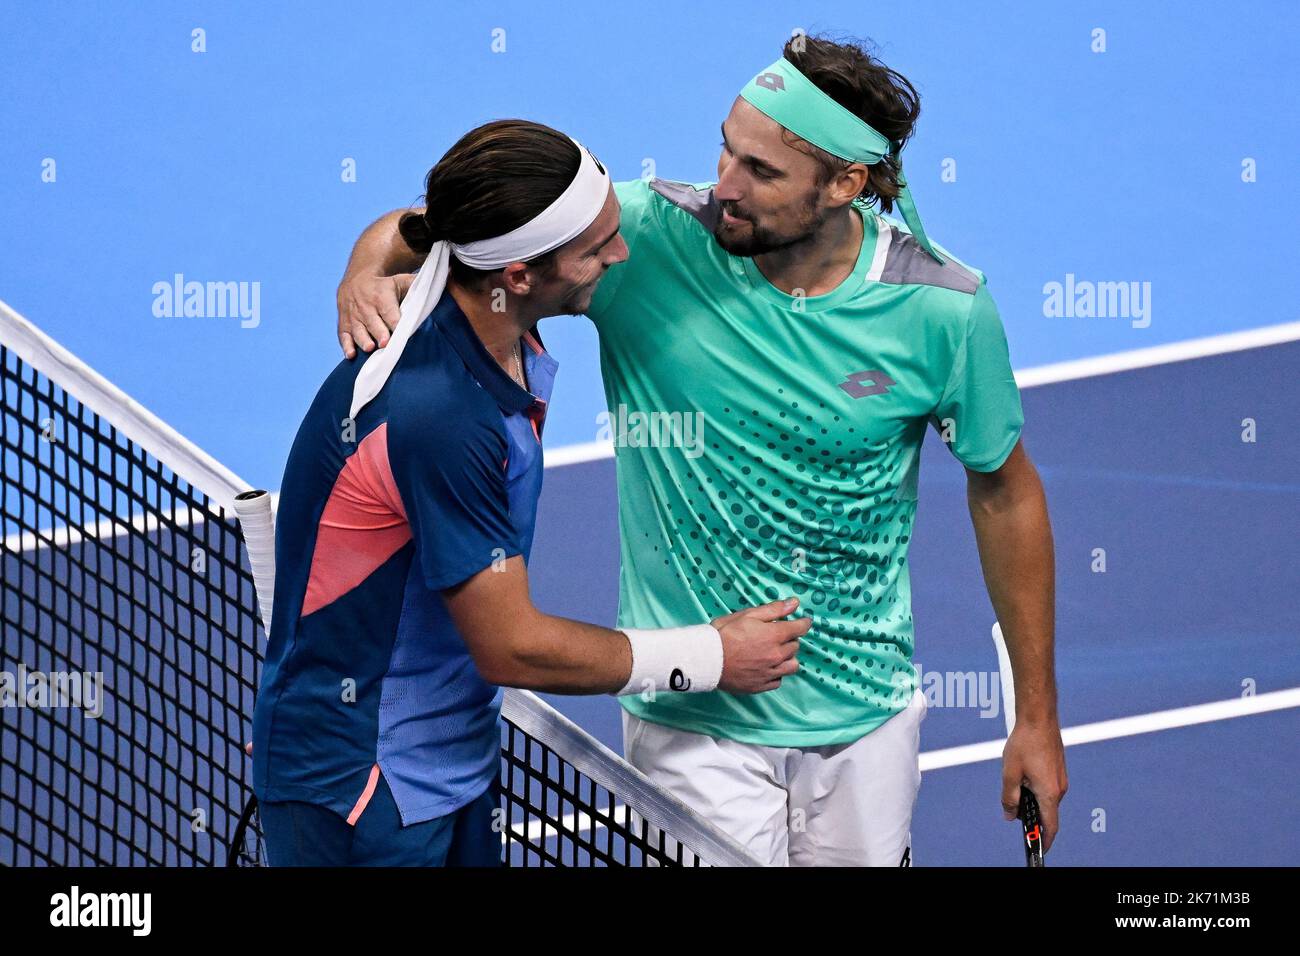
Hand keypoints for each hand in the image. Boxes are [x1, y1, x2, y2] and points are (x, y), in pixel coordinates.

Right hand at [337, 272, 414, 357]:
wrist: (356, 279)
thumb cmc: (384, 285)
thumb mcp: (400, 281)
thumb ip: (416, 287)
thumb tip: (442, 283)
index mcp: (381, 296)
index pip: (389, 311)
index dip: (395, 322)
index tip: (401, 331)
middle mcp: (365, 306)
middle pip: (373, 322)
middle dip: (379, 332)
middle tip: (385, 343)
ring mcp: (353, 316)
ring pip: (357, 329)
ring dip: (363, 339)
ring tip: (369, 348)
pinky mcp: (343, 323)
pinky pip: (343, 335)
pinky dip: (346, 345)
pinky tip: (351, 355)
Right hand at [712, 597, 809, 693]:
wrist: (707, 660)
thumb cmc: (724, 634)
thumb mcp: (747, 615)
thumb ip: (773, 610)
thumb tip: (795, 603)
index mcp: (774, 636)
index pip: (800, 629)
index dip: (804, 623)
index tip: (804, 621)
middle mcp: (776, 655)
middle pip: (795, 646)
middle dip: (790, 639)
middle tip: (778, 635)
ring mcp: (770, 672)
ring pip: (792, 666)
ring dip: (788, 658)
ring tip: (776, 653)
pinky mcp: (762, 685)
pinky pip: (778, 680)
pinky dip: (776, 673)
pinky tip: (766, 667)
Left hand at [1001, 718, 1067, 851]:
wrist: (1039, 718)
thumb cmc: (1024, 743)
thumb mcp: (1009, 773)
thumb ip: (1009, 798)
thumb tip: (1010, 816)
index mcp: (1049, 793)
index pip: (1050, 826)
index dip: (1044, 840)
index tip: (1038, 849)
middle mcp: (1059, 789)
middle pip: (1047, 813)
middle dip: (1032, 817)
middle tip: (1014, 814)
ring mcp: (1061, 779)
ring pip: (1046, 799)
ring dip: (1032, 801)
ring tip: (1015, 785)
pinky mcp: (1059, 771)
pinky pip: (1048, 788)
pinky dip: (1036, 790)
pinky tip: (1023, 776)